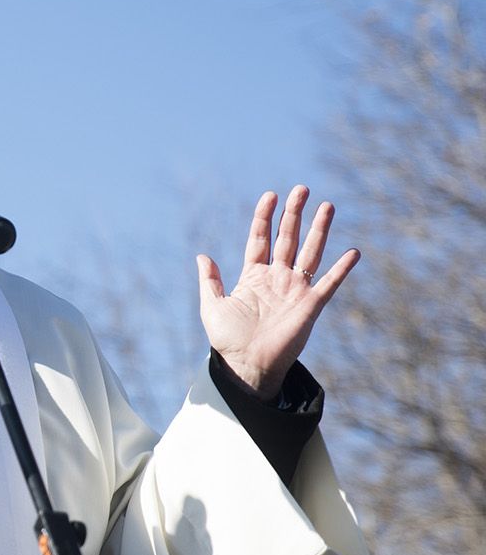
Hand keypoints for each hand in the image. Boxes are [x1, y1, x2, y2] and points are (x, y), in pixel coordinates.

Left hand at [197, 185, 359, 398]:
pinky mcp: (311, 305)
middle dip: (294, 214)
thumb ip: (209, 280)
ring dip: (319, 230)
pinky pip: (329, 283)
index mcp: (253, 276)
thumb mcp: (212, 306)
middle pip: (288, 238)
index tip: (270, 195)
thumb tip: (202, 256)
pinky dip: (341, 269)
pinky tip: (352, 252)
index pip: (260, 239)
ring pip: (310, 252)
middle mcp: (277, 278)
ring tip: (327, 205)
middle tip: (301, 189)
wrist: (246, 366)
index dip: (264, 217)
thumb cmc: (228, 340)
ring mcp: (295, 290)